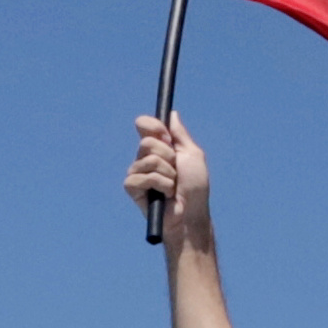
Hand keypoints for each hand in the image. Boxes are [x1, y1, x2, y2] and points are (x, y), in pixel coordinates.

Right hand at [127, 114, 211, 236]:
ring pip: (147, 160)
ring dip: (167, 174)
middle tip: (176, 170)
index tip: (166, 135)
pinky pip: (141, 177)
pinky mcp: (132, 188)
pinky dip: (159, 185)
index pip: (145, 126)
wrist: (191, 214)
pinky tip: (164, 195)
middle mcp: (146, 158)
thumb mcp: (192, 155)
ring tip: (173, 186)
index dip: (153, 126)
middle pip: (147, 142)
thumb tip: (172, 114)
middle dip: (167, 156)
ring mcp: (138, 173)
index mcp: (160, 147)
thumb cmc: (195, 187)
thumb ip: (180, 134)